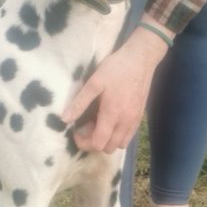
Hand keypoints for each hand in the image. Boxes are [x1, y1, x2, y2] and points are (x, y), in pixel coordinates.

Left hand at [61, 18, 173, 153]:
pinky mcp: (140, 117)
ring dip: (107, 140)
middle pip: (108, 148)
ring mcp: (134, 121)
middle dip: (94, 142)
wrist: (141, 58)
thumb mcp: (94, 82)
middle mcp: (125, 122)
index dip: (84, 142)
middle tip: (86, 126)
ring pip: (120, 144)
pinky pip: (128, 137)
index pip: (98, 143)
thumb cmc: (116, 68)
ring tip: (98, 123)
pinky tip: (110, 120)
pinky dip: (117, 136)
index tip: (76, 131)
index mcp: (112, 115)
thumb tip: (64, 119)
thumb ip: (79, 103)